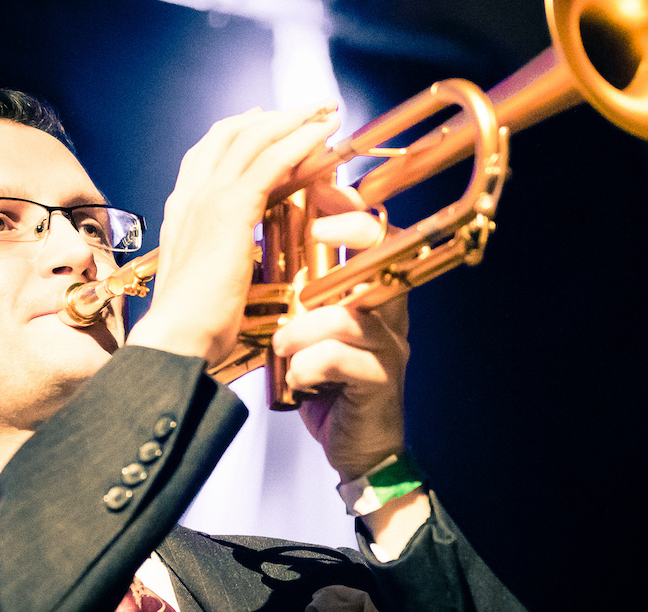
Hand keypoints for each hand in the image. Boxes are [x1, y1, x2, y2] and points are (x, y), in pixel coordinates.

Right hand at [126, 103, 339, 365]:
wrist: (175, 340)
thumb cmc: (194, 328)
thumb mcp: (209, 282)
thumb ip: (224, 259)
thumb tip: (248, 257)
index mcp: (182, 211)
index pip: (209, 154)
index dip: (240, 132)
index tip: (268, 119)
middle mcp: (190, 196)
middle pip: (230, 134)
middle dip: (272, 116)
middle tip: (309, 108)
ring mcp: (207, 199)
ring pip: (253, 139)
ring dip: (293, 120)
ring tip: (325, 111)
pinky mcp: (229, 210)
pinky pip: (270, 161)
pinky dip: (299, 142)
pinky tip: (323, 135)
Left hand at [270, 184, 410, 481]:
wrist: (358, 449)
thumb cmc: (328, 384)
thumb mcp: (309, 327)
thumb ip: (300, 292)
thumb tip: (259, 249)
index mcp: (371, 292)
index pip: (376, 233)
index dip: (349, 209)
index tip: (317, 198)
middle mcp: (388, 311)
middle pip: (383, 253)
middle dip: (349, 233)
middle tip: (316, 234)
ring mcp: (388, 345)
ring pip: (349, 313)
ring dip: (303, 327)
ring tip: (282, 345)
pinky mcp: (380, 380)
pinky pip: (341, 358)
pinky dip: (308, 366)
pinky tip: (297, 378)